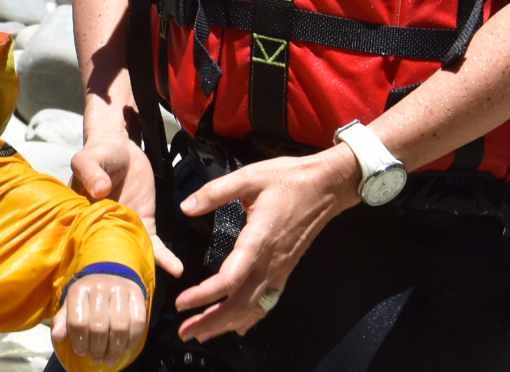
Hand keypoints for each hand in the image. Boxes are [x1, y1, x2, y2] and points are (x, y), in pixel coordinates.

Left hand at [52, 274, 146, 371]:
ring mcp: (120, 290)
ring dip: (115, 349)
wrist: (110, 275)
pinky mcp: (137, 295)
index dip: (79, 342)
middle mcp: (99, 287)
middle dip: (98, 349)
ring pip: (119, 327)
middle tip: (97, 359)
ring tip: (110, 359)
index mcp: (79, 289)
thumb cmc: (87, 297)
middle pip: (99, 327)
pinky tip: (126, 350)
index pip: (78, 322)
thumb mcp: (71, 304)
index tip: (81, 352)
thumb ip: (63, 320)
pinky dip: (133, 341)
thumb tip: (57, 336)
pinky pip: (138, 323)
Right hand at [71, 136, 182, 277]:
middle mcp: (102, 230)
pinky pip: (155, 245)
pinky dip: (165, 258)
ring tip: (149, 291)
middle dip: (118, 279)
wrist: (121, 146)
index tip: (98, 282)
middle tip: (127, 298)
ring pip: (133, 256)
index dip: (89, 264)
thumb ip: (90, 172)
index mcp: (82, 219)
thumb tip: (100, 189)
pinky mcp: (145, 224)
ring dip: (142, 272)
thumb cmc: (99, 153)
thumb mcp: (88, 159)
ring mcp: (125, 229)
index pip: (83, 247)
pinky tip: (177, 269)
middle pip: (109, 259)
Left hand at [171, 147, 359, 342]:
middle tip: (186, 331)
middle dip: (212, 321)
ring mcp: (280, 269)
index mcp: (259, 240)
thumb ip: (215, 192)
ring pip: (254, 307)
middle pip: (240, 303)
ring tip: (203, 333)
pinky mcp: (285, 269)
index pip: (230, 279)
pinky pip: (267, 301)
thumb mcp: (248, 177)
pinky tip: (239, 326)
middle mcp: (271, 262)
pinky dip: (251, 317)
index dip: (205, 295)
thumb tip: (187, 206)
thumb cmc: (289, 180)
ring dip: (228, 323)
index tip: (182, 303)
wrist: (326, 186)